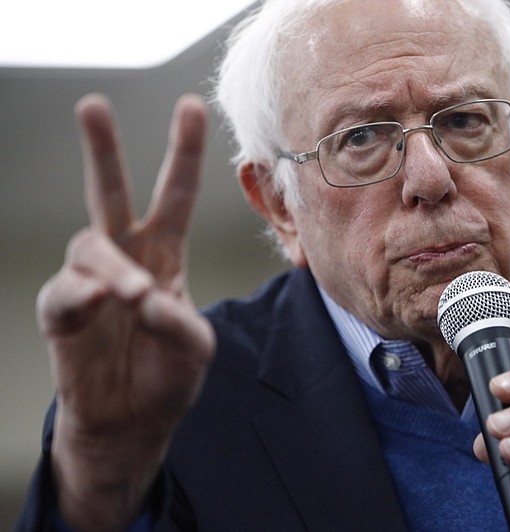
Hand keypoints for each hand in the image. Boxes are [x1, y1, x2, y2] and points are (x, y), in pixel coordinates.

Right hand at [36, 93, 214, 530]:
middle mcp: (126, 257)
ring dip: (111, 266)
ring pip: (88, 245)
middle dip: (103, 150)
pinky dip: (83, 296)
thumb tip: (141, 295)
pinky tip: (100, 304)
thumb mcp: (195, 347)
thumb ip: (177, 320)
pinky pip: (64, 292)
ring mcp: (92, 282)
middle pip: (109, 193)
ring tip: (133, 292)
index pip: (174, 194)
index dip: (183, 151)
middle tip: (92, 104)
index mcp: (165, 254)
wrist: (134, 422)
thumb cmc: (168, 375)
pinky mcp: (63, 314)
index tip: (191, 105)